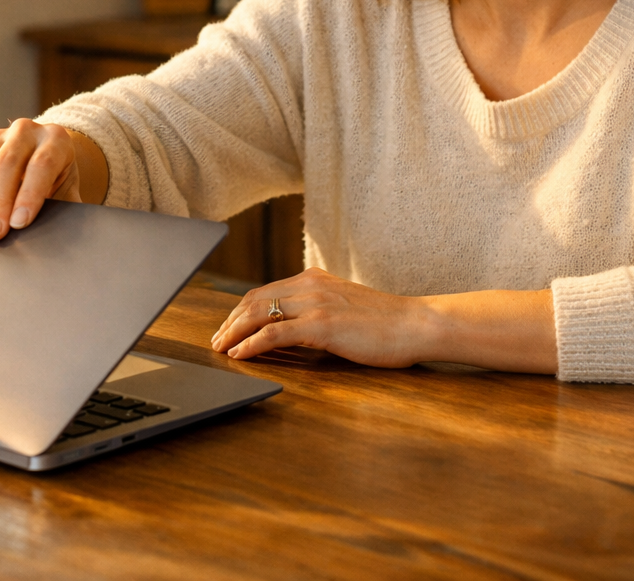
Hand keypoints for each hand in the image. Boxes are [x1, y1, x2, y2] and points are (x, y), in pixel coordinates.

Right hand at [0, 119, 84, 242]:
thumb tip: (58, 233)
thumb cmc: (58, 180)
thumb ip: (66, 208)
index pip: (41, 164)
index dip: (29, 195)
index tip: (19, 223)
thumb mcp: (69, 190)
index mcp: (56, 139)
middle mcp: (26, 131)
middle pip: (6, 164)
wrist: (46, 159)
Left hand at [209, 267, 426, 367]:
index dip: (240, 310)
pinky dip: (251, 344)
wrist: (417, 324)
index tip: (227, 327)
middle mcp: (310, 285)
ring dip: (234, 333)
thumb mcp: (345, 307)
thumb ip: (319, 309)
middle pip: (254, 300)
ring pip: (259, 314)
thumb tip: (293, 327)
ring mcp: (315, 303)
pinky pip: (274, 333)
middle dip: (230, 321)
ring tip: (221, 349)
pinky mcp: (322, 325)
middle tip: (216, 341)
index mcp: (314, 279)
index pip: (265, 291)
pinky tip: (240, 355)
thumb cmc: (387, 323)